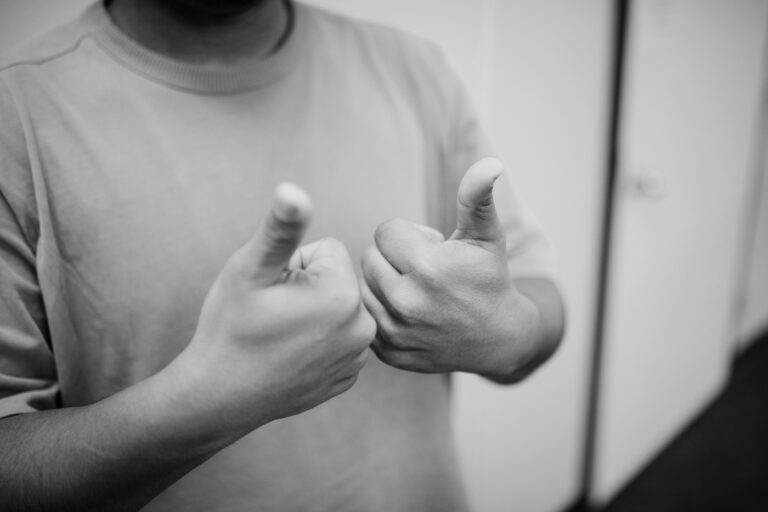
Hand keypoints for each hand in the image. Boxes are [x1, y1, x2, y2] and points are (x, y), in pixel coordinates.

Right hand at [172, 183, 375, 435]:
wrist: (218, 397)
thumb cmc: (230, 327)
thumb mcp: (250, 270)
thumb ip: (280, 228)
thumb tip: (294, 189)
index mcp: (343, 295)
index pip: (327, 250)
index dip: (293, 265)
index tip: (273, 292)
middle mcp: (363, 328)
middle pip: (335, 279)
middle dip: (307, 288)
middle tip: (275, 316)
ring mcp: (358, 358)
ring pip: (337, 309)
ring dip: (314, 315)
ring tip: (281, 337)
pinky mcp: (349, 377)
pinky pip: (338, 338)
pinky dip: (318, 342)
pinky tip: (290, 357)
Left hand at [361, 158, 536, 376]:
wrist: (499, 339)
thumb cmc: (489, 278)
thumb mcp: (487, 236)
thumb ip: (477, 197)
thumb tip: (491, 163)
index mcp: (427, 267)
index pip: (385, 231)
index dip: (409, 236)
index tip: (433, 249)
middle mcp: (407, 301)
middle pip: (369, 257)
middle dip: (394, 258)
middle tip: (424, 270)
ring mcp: (397, 331)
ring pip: (363, 286)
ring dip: (384, 283)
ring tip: (416, 290)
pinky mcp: (389, 351)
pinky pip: (365, 315)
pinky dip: (381, 310)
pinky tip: (409, 312)